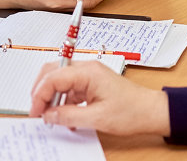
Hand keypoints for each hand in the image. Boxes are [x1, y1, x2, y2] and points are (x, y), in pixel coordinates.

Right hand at [30, 60, 170, 135]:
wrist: (150, 111)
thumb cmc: (131, 111)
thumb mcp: (97, 118)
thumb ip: (69, 116)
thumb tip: (48, 115)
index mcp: (88, 72)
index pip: (53, 77)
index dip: (40, 95)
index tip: (35, 113)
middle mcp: (86, 69)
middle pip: (53, 72)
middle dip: (41, 91)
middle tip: (37, 112)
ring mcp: (88, 76)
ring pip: (59, 81)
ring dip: (52, 98)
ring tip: (50, 117)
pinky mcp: (91, 84)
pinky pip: (70, 90)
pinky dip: (63, 102)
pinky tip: (64, 117)